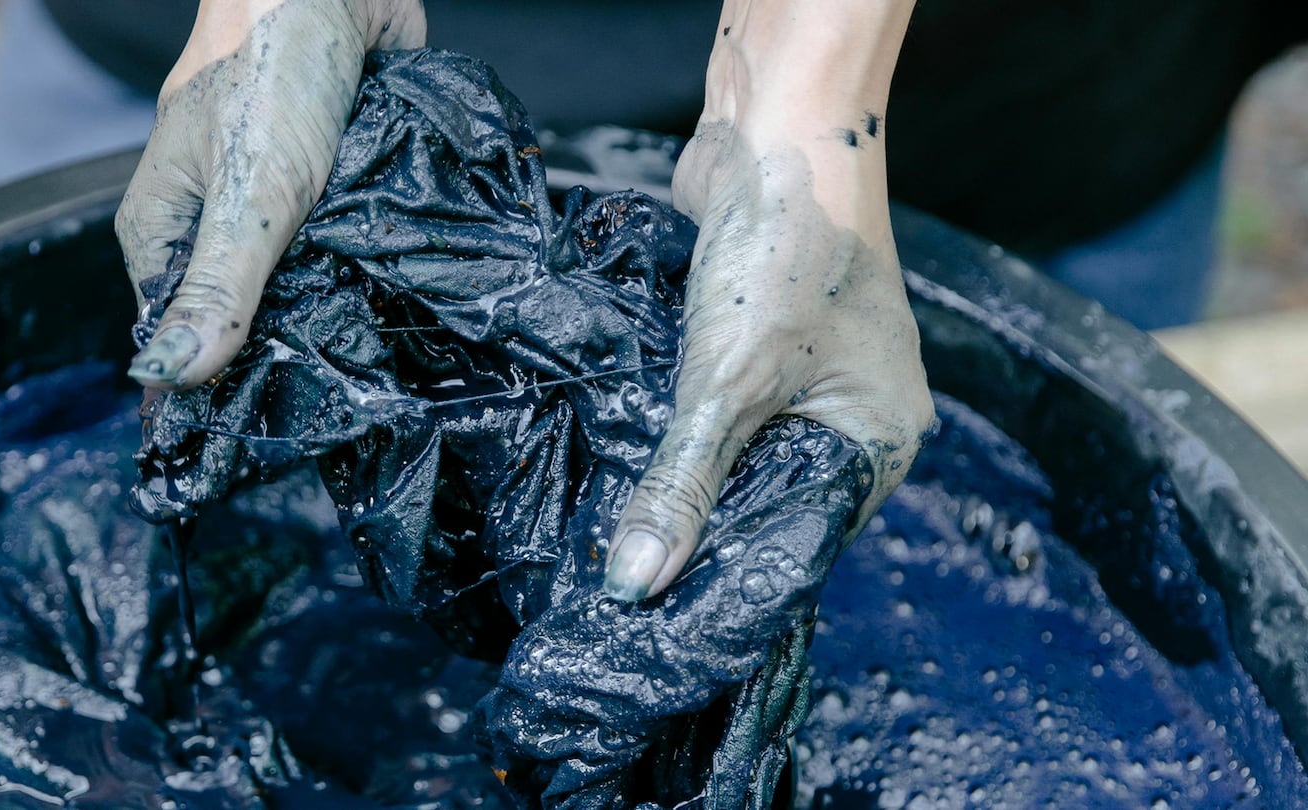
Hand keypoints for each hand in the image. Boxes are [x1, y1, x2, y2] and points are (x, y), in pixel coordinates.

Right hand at [118, 0, 424, 387]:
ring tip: (373, 359)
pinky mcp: (326, 190)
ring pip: (301, 285)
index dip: (215, 384)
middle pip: (244, 317)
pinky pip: (341, 250)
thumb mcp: (248, 194)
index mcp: (163, 231)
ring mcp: (272, 208)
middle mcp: (213, 224)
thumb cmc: (273, 73)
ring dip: (333, 312)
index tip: (261, 432)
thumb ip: (219, 286)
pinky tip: (394, 302)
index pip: (180, 335)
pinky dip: (364, 270)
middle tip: (335, 399)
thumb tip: (171, 379)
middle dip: (285, 351)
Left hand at [603, 0, 931, 601]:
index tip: (664, 599)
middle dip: (705, 516)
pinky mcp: (770, 336)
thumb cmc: (781, 257)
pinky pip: (729, 399)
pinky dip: (689, 417)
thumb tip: (636, 582)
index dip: (735, 564)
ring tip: (626, 514)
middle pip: (773, 492)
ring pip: (746, 445)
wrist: (779, 132)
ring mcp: (817, 371)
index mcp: (880, 442)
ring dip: (691, 465)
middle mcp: (858, 413)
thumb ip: (684, 484)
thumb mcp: (729, 385)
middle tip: (630, 563)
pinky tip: (639, 443)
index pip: (806, 533)